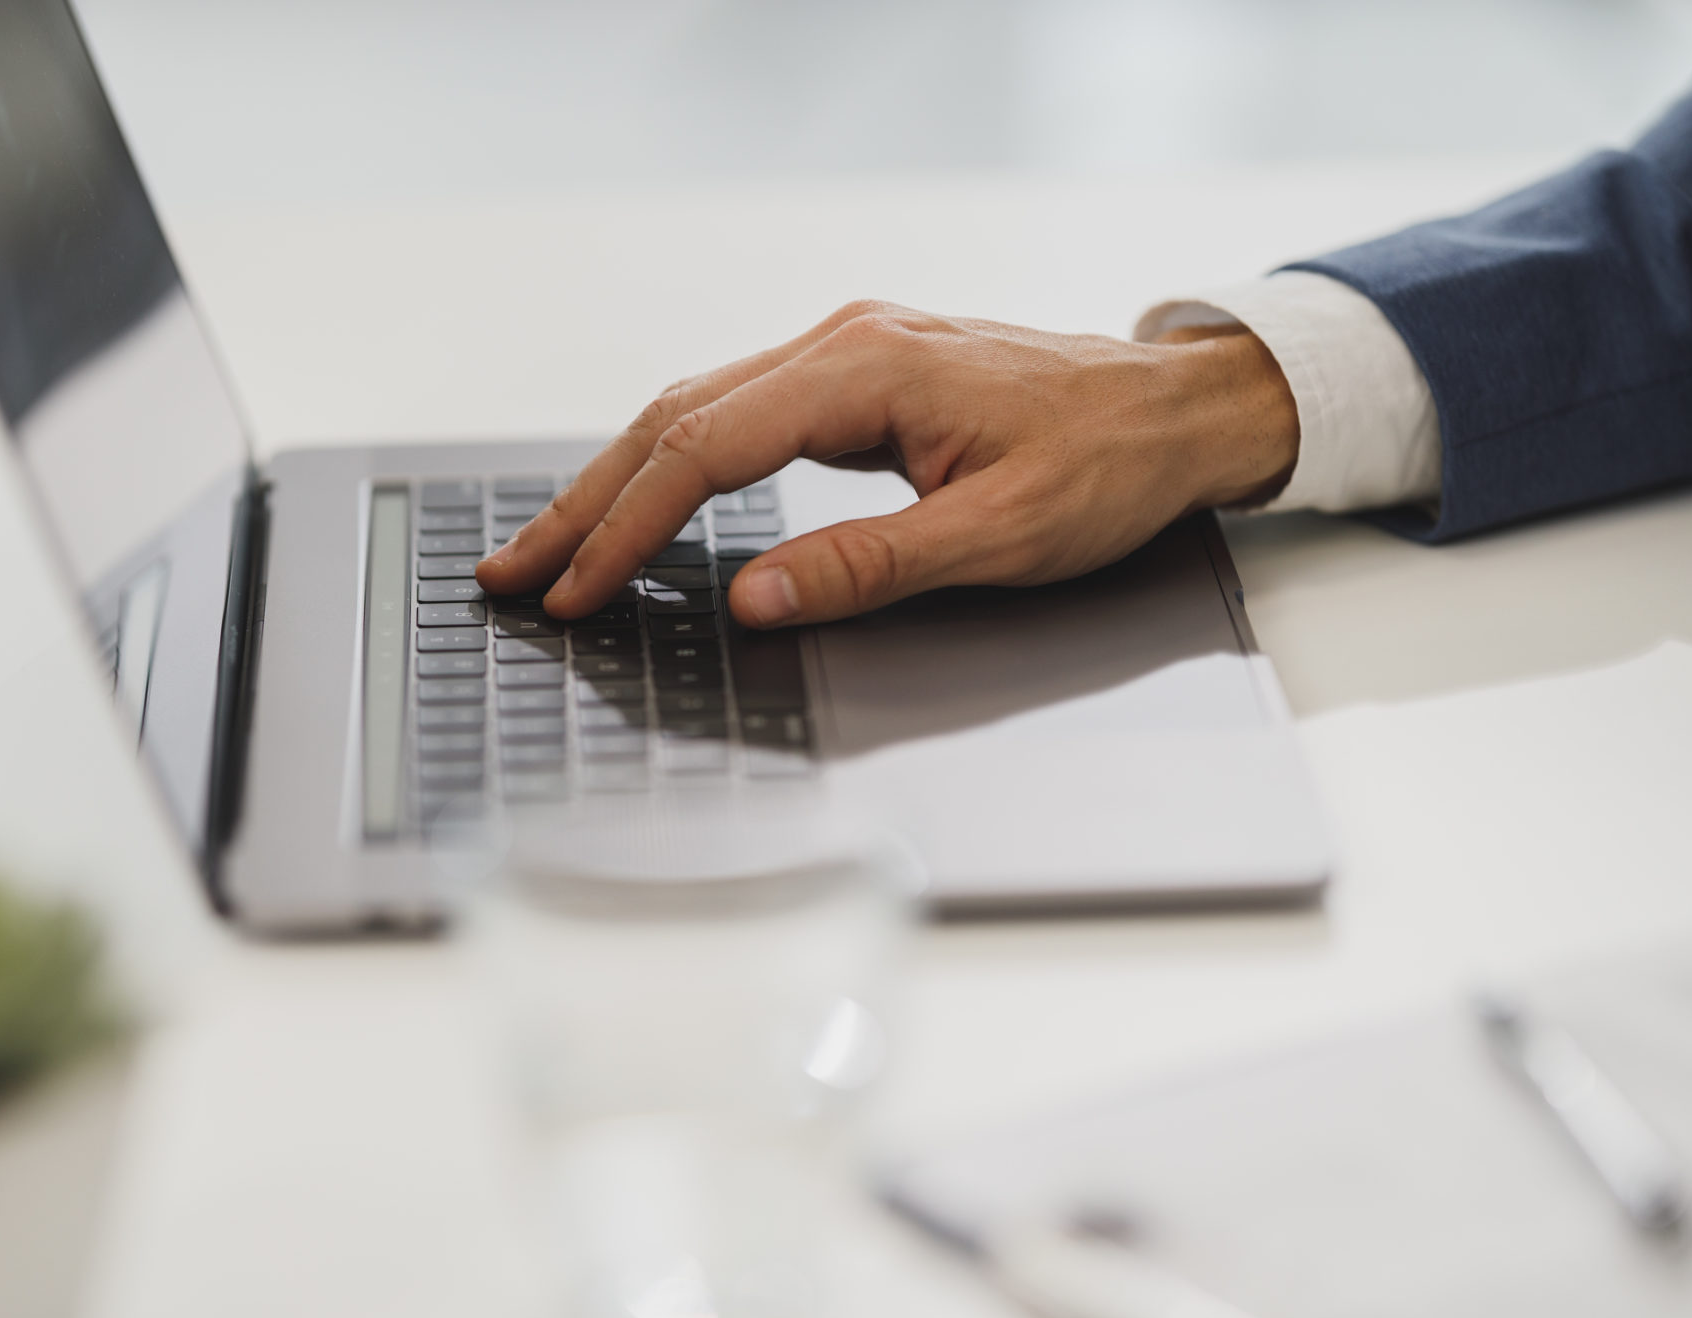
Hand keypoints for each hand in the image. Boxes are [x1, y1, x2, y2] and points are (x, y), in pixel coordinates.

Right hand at [475, 300, 1297, 627]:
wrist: (1176, 409)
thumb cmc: (1107, 464)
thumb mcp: (997, 535)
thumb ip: (868, 567)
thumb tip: (755, 600)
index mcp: (866, 369)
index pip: (705, 451)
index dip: (626, 529)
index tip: (577, 592)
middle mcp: (841, 343)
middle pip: (673, 419)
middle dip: (585, 502)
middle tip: (515, 573)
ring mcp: (843, 353)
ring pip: (694, 411)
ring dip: (615, 482)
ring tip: (552, 548)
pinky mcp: (853, 376)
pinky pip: (733, 414)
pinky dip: (670, 465)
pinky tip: (638, 504)